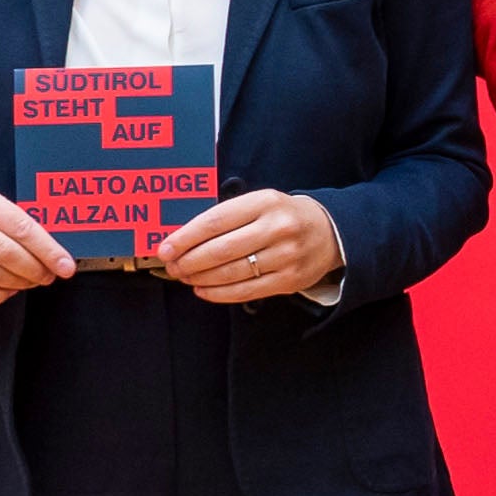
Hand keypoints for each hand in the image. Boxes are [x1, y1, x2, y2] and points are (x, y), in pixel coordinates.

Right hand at [0, 185, 73, 305]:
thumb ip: (19, 223)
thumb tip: (56, 253)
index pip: (21, 227)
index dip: (48, 250)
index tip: (66, 267)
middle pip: (6, 254)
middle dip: (35, 270)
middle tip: (48, 276)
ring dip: (18, 283)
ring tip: (30, 281)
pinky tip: (8, 290)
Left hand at [154, 187, 346, 304]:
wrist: (331, 232)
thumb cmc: (284, 216)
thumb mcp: (261, 203)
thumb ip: (227, 216)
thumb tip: (183, 238)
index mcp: (266, 202)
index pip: (216, 221)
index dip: (186, 237)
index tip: (165, 248)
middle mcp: (277, 228)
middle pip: (221, 250)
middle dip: (189, 261)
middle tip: (171, 266)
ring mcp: (286, 256)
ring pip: (231, 273)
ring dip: (200, 278)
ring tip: (184, 276)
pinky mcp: (290, 280)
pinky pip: (246, 291)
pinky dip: (219, 293)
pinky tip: (203, 289)